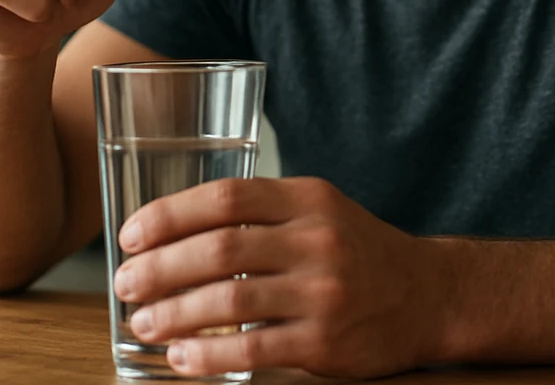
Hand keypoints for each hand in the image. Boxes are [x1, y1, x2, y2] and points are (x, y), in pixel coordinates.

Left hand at [112, 177, 446, 377]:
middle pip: (219, 248)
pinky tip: (181, 357)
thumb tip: (175, 231)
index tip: (130, 236)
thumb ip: (262, 213)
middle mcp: (316, 240)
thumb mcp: (320, 211)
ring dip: (174, 312)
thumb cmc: (358, 252)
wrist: (429, 296)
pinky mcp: (325, 340)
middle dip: (160, 267)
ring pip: (230, 299)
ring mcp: (323, 292)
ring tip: (143, 321)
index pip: (226, 198)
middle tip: (125, 284)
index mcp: (308, 199)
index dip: (169, 216)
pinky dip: (209, 354)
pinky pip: (254, 347)